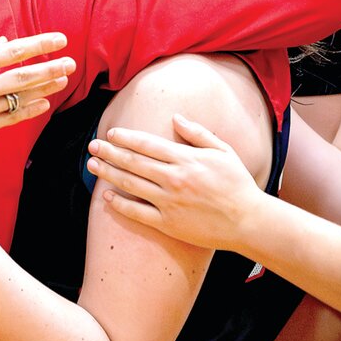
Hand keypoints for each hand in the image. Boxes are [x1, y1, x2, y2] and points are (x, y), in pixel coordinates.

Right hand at [0, 32, 74, 146]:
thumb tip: (5, 44)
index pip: (15, 51)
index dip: (41, 45)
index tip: (61, 40)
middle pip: (25, 77)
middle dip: (52, 68)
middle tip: (71, 63)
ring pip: (21, 99)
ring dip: (45, 89)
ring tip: (62, 80)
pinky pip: (12, 119)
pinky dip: (29, 110)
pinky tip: (44, 103)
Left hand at [86, 113, 263, 252]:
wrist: (247, 221)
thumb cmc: (237, 184)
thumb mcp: (223, 151)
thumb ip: (197, 133)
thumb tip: (175, 117)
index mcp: (187, 159)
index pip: (148, 144)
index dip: (126, 137)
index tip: (111, 133)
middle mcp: (174, 178)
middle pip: (133, 162)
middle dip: (109, 152)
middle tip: (92, 146)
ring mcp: (169, 202)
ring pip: (131, 184)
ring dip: (108, 173)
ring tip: (92, 166)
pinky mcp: (169, 223)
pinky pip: (138, 212)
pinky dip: (120, 204)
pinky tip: (106, 197)